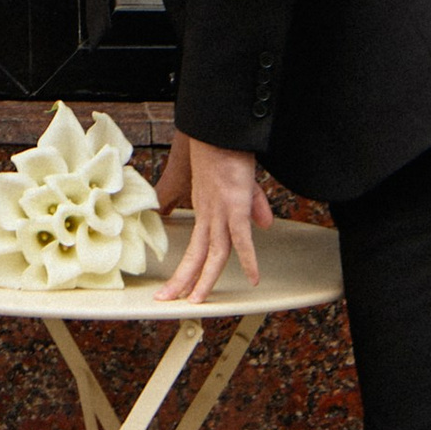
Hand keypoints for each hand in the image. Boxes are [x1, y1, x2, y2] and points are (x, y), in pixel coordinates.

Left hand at [155, 132, 272, 303]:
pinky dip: (248, 257)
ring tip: (196, 300)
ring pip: (213, 253)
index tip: (177, 287)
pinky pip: (241, 236)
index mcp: (206, 210)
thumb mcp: (241, 183)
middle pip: (197, 255)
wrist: (220, 128)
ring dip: (204, 278)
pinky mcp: (235, 203)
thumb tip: (264, 226)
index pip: (196, 248)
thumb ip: (253, 206)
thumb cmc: (226, 150)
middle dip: (183, 281)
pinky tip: (252, 275)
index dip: (188, 269)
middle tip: (166, 301)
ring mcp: (220, 210)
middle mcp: (209, 214)